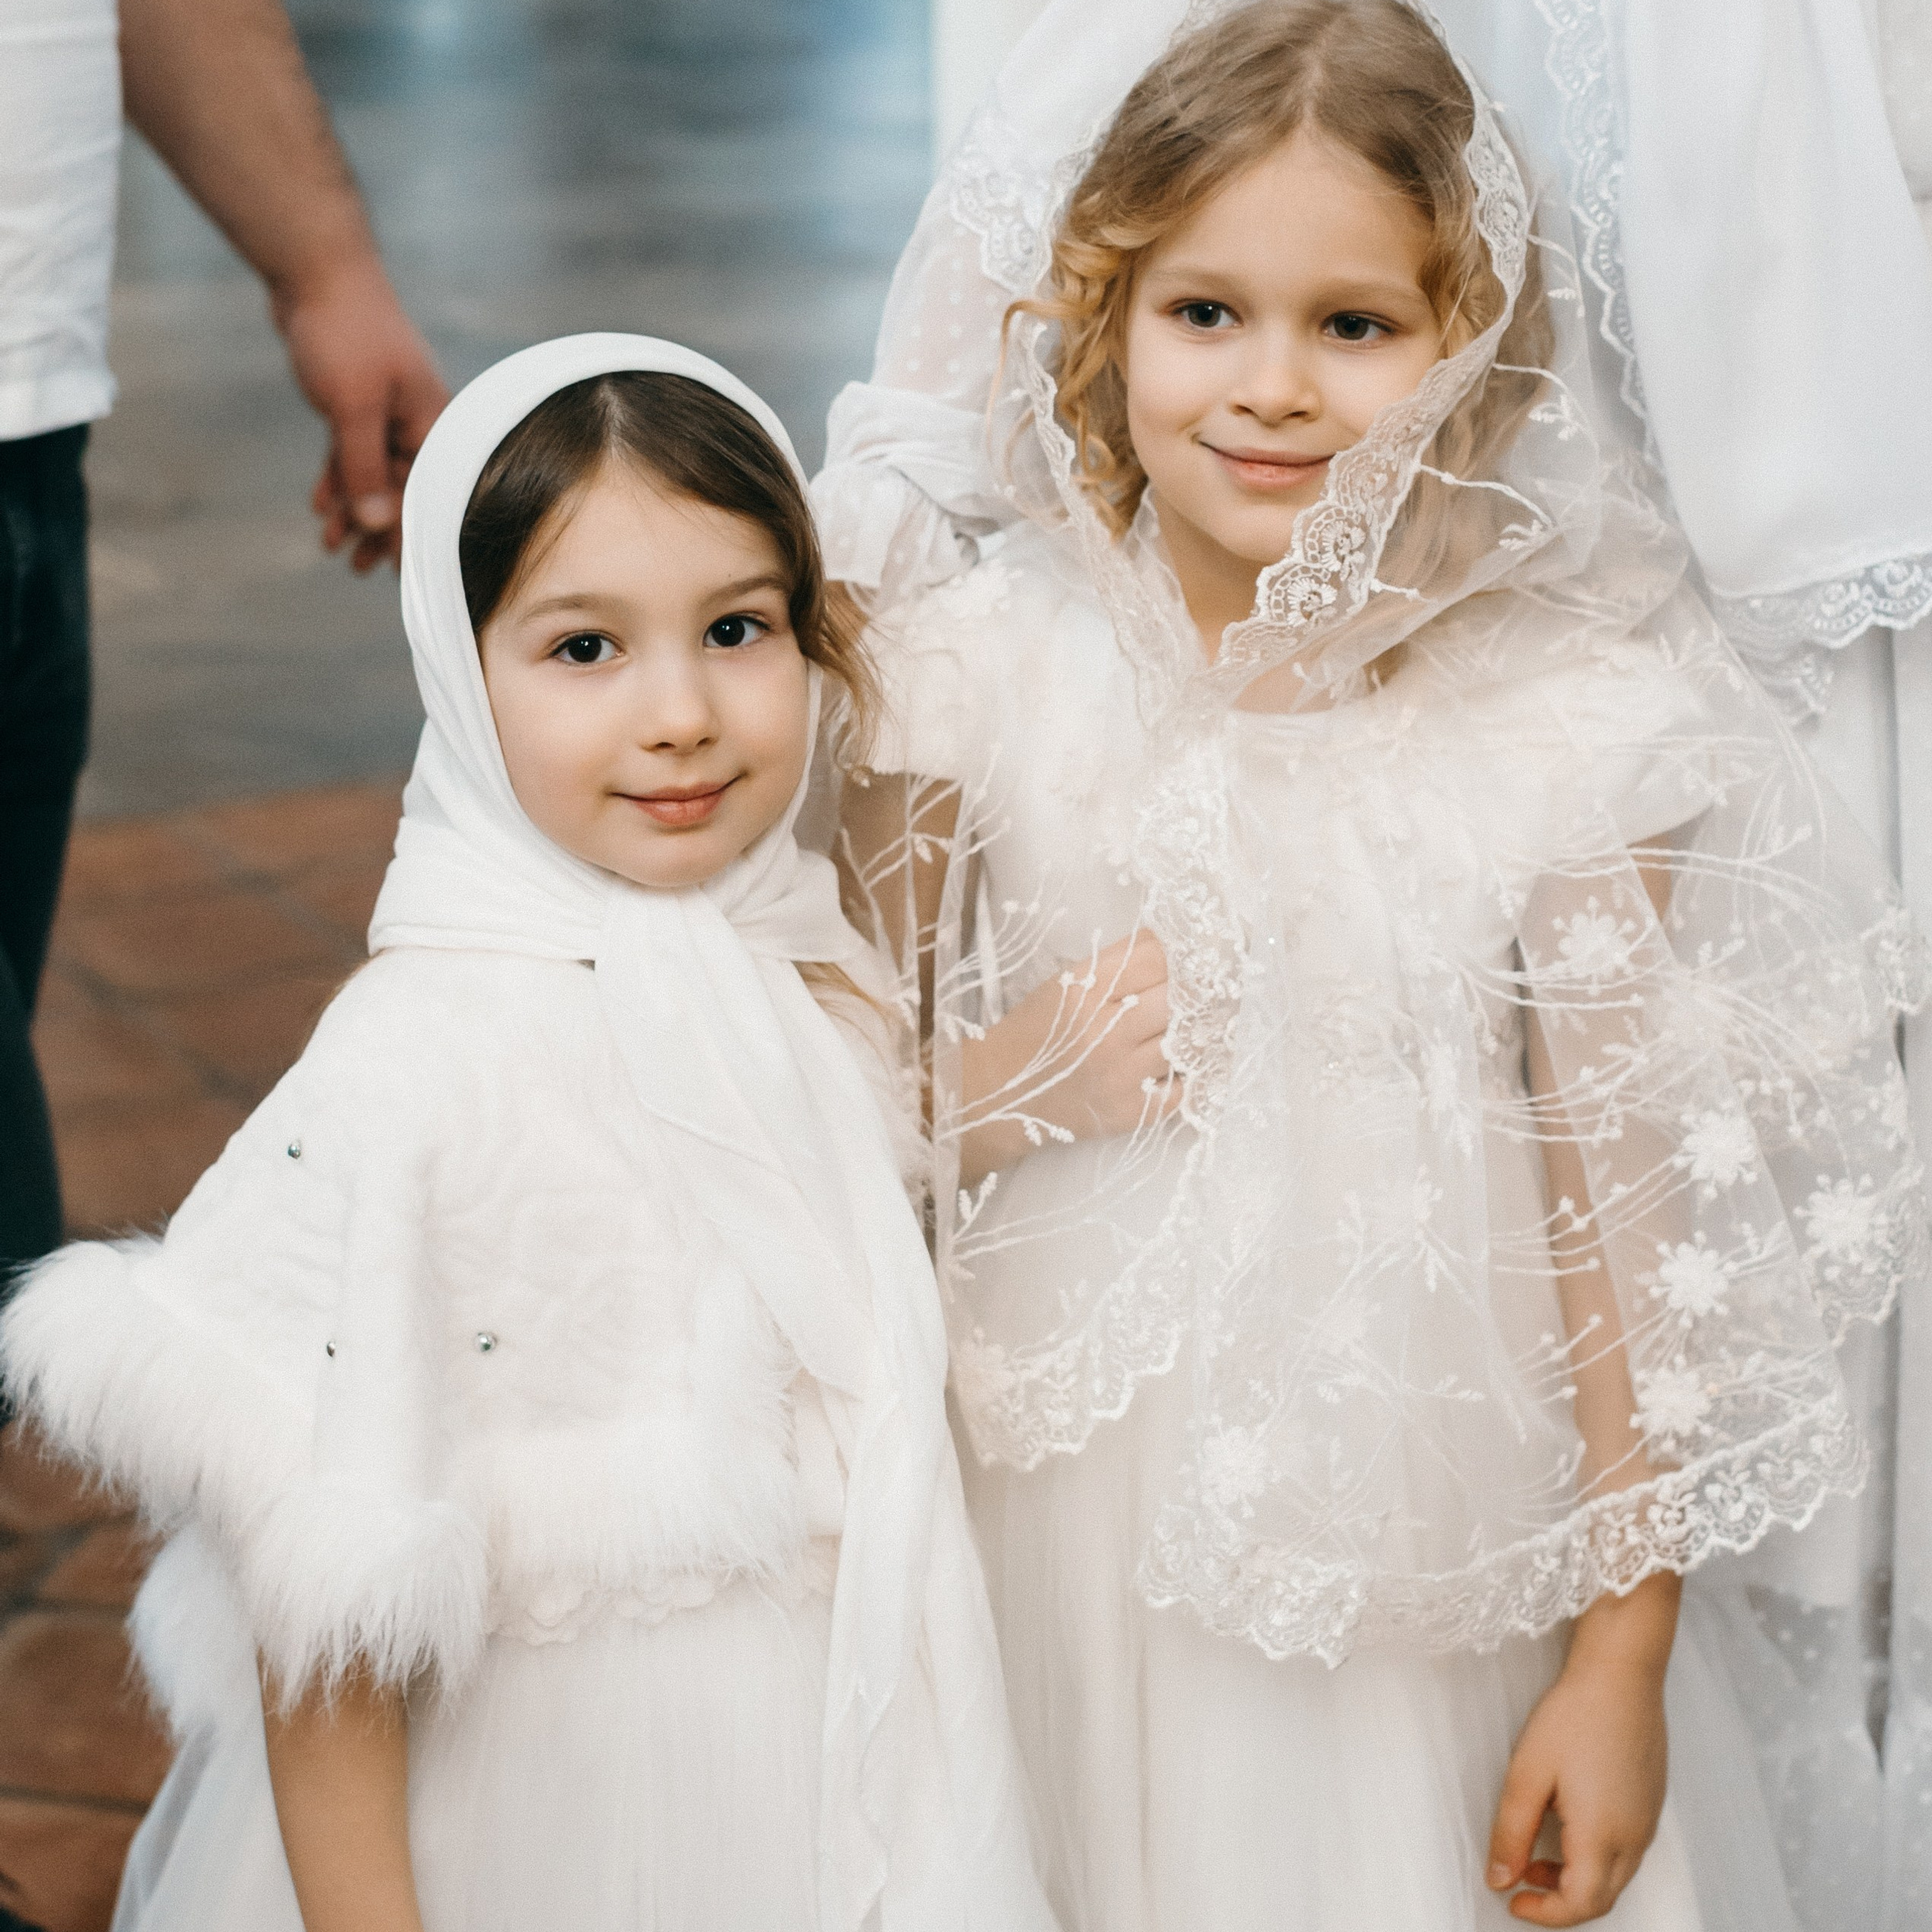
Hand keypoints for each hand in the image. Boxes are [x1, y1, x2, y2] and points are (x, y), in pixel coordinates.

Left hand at [272, 256, 448, 571]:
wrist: (315, 271)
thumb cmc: (346, 332)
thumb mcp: (353, 407)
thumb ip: (364, 467)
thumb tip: (373, 524)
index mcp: (432, 426)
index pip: (427, 494)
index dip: (408, 534)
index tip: (393, 572)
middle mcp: (417, 425)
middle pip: (402, 491)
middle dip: (378, 532)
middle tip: (357, 568)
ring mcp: (387, 416)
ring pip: (374, 477)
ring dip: (353, 512)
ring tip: (331, 548)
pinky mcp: (358, 407)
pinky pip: (352, 456)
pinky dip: (338, 481)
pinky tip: (321, 508)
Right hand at [957, 929, 1181, 1183]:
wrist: (998, 1095)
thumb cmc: (1035, 1032)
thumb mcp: (1062, 983)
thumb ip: (1115, 963)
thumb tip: (1169, 946)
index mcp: (1083, 990)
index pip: (1156, 957)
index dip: (1175, 955)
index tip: (1183, 960)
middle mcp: (1104, 1032)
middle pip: (1178, 996)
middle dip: (1192, 991)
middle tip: (1197, 993)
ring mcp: (1120, 1076)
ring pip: (1187, 1041)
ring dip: (1194, 1032)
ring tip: (1190, 1027)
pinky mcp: (1130, 1112)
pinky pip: (1184, 1088)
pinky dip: (1186, 1074)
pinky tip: (1177, 1065)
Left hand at [1487, 1575, 1678, 1924]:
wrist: (1622, 1671)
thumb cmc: (1574, 1715)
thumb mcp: (1528, 1773)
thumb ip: (1511, 1832)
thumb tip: (1499, 1878)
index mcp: (1604, 1835)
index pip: (1580, 1904)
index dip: (1545, 1914)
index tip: (1512, 1901)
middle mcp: (1635, 1837)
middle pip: (1601, 1898)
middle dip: (1559, 1900)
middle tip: (1520, 1879)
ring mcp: (1648, 1820)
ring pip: (1615, 1875)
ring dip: (1576, 1878)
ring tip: (1535, 1851)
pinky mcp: (1651, 1801)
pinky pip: (1625, 1849)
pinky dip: (1594, 1856)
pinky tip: (1566, 1824)